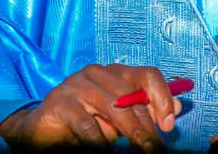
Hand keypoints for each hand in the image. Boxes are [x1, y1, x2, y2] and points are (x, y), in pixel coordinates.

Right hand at [0, 63, 182, 151]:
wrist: (41, 129)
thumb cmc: (86, 122)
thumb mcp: (119, 118)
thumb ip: (145, 112)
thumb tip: (176, 108)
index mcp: (115, 72)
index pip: (148, 75)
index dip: (162, 98)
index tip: (168, 125)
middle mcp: (98, 73)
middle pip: (132, 96)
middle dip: (147, 127)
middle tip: (155, 149)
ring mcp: (77, 84)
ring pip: (113, 107)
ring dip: (130, 133)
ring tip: (140, 150)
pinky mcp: (60, 101)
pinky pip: (86, 122)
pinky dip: (98, 140)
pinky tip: (104, 150)